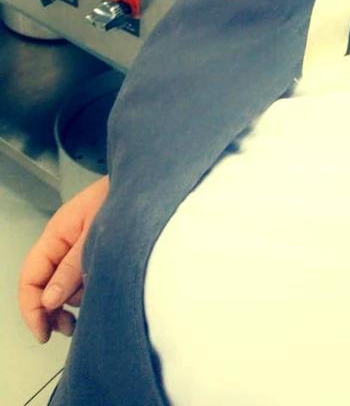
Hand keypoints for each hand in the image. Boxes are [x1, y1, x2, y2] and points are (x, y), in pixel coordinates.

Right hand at [18, 174, 109, 342]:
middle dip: (53, 310)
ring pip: (65, 287)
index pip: (30, 277)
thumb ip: (71, 268)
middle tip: (70, 327)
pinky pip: (83, 280)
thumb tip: (48, 301)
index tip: (43, 332)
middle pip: (44, 286)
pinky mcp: (95, 253)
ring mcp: (78, 249)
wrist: (152, 184)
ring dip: (76, 299)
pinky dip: (91, 289)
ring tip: (98, 295)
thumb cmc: (122, 200)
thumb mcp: (94, 236)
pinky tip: (106, 286)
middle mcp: (63, 243)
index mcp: (56, 235)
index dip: (31, 308)